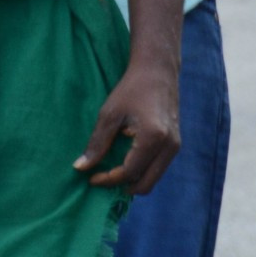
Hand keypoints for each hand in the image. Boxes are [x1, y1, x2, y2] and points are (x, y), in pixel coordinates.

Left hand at [74, 65, 179, 194]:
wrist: (157, 70)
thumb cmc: (131, 88)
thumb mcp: (109, 114)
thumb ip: (97, 143)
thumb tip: (80, 168)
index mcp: (153, 138)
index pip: (129, 172)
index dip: (108, 179)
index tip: (91, 177)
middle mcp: (169, 146)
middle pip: (145, 184)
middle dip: (121, 185)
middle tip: (102, 177)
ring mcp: (175, 146)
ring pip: (153, 179)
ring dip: (132, 180)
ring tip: (112, 170)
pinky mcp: (175, 144)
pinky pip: (158, 168)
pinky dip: (142, 171)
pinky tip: (126, 159)